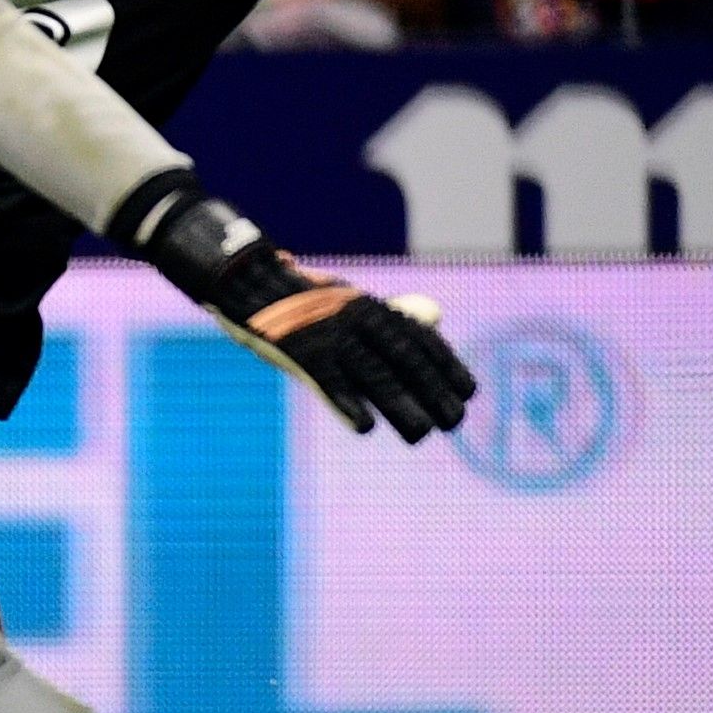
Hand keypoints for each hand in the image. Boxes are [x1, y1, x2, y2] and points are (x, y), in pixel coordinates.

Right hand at [113, 174, 475, 442]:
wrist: (245, 280)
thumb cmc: (300, 301)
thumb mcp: (348, 302)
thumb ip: (391, 314)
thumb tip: (437, 319)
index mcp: (369, 308)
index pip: (417, 339)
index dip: (445, 366)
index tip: (467, 391)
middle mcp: (356, 320)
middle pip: (403, 359)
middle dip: (432, 390)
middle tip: (453, 421)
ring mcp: (327, 336)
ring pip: (372, 373)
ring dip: (400, 404)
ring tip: (421, 432)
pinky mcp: (298, 351)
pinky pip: (328, 380)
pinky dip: (347, 402)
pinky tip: (365, 425)